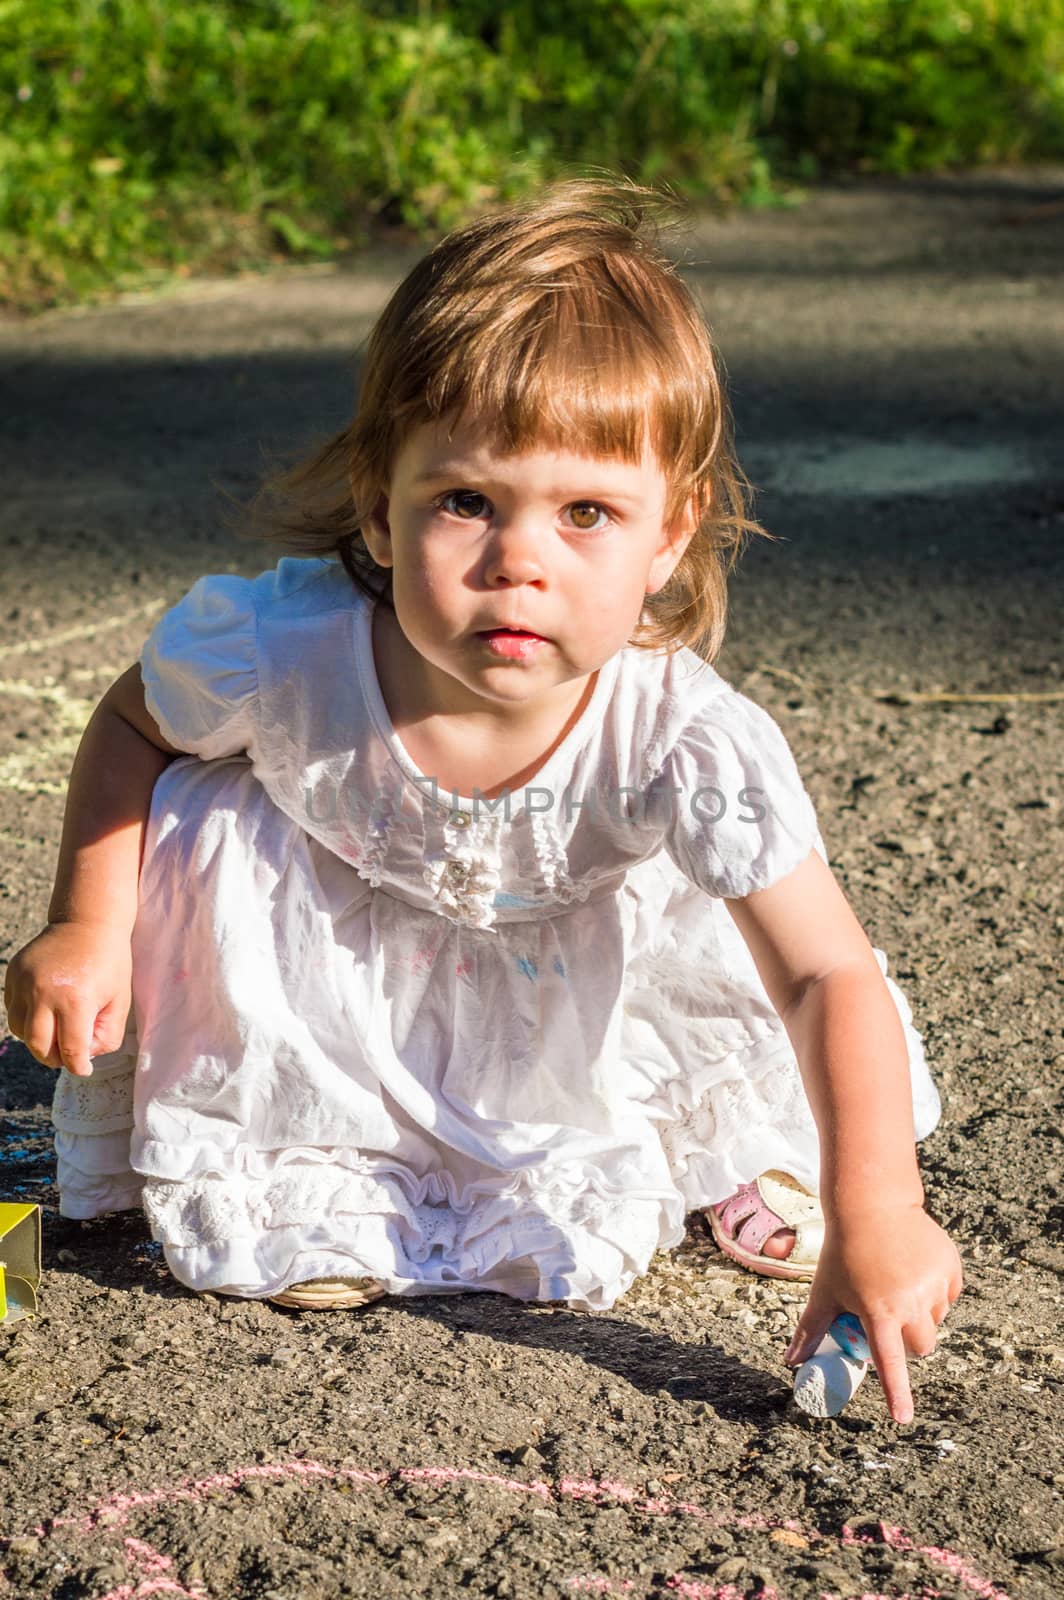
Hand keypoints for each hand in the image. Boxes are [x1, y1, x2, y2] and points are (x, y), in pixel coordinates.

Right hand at [3, 921, 131, 1076]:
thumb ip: (106, 1035)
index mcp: (75, 1000)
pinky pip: (13, 1009)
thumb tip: (84, 1056)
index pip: (70, 1049)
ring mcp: (24, 982)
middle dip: (53, 1058)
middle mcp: (44, 993)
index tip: (83, 1069)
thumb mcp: (120, 1001)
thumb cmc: (110, 963)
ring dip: (37, 1039)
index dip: (77, 1066)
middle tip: (65, 1057)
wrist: (88, 922)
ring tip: (56, 1031)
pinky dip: (27, 1019)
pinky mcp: (14, 973)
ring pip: (21, 1030)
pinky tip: (46, 1011)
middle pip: (38, 1046)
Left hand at [783, 1202, 962, 1422]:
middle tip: (890, 1315)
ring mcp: (934, 1284)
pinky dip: (936, 1289)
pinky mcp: (950, 1268)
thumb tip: (790, 1362)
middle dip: (908, 1340)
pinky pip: (949, 1294)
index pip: (890, 1363)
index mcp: (879, 1312)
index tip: (903, 1418)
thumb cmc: (843, 1250)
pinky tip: (914, 1268)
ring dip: (922, 1312)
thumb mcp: (824, 1290)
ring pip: (937, 1319)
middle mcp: (911, 1302)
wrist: (871, 1203)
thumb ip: (810, 1330)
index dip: (896, 1393)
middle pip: (921, 1346)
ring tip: (897, 1282)